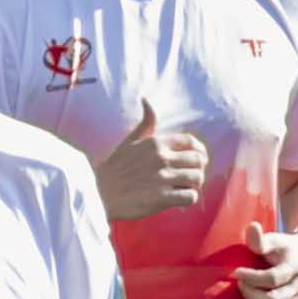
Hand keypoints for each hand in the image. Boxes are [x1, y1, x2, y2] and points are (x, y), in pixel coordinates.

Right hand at [94, 101, 210, 223]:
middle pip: (198, 160)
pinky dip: (188, 198)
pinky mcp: (161, 199)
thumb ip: (145, 123)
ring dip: (194, 184)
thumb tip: (146, 100)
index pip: (191, 141)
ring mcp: (162, 178)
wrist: (98, 195)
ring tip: (183, 187)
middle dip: (198, 168)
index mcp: (156, 142)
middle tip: (190, 176)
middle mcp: (161, 158)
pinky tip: (178, 198)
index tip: (197, 159)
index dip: (199, 150)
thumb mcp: (129, 141)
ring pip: (197, 178)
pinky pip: (190, 197)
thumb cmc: (115, 168)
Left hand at [232, 226, 297, 298]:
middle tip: (240, 283)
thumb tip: (252, 227)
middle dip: (250, 293)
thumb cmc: (286, 248)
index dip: (251, 277)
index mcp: (294, 268)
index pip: (272, 278)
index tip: (237, 272)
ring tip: (247, 293)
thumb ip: (261, 239)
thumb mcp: (276, 239)